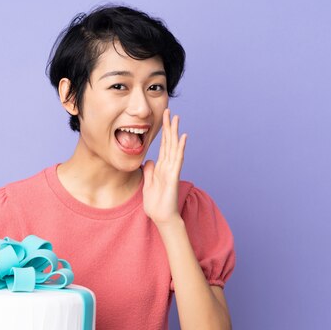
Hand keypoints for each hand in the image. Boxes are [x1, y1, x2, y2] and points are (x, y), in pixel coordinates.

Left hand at [142, 108, 186, 225]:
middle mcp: (168, 166)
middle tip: (169, 111)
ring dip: (175, 132)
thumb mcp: (148, 184)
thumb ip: (150, 172)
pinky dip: (180, 148)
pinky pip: (177, 159)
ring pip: (174, 147)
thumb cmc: (156, 204)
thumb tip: (149, 161)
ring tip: (176, 118)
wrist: (161, 218)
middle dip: (169, 127)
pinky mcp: (173, 176)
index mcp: (161, 167)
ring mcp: (172, 170)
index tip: (163, 119)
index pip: (163, 146)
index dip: (163, 133)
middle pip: (169, 143)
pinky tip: (182, 137)